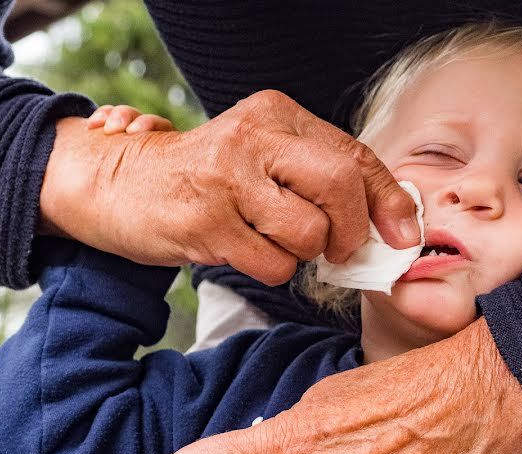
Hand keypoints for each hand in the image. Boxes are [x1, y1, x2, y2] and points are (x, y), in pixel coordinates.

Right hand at [40, 90, 419, 284]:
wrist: (120, 183)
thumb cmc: (208, 178)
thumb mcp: (264, 158)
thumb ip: (319, 179)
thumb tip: (390, 225)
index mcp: (277, 114)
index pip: (354, 155)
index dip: (388, 200)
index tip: (401, 234)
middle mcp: (254, 137)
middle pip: (340, 186)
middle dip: (351, 230)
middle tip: (338, 249)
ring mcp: (227, 178)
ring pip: (308, 234)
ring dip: (301, 254)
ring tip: (270, 239)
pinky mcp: (205, 221)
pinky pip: (272, 265)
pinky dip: (270, 270)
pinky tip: (242, 248)